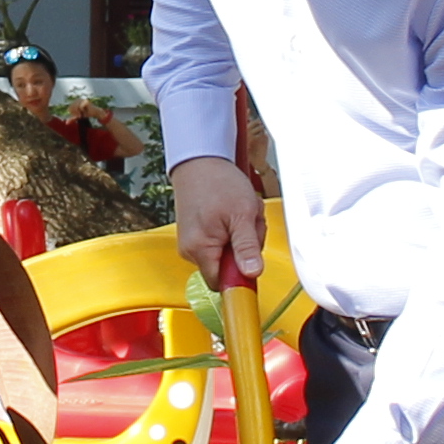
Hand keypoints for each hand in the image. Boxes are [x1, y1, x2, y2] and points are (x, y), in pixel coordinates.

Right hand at [171, 155, 265, 293]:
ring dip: (241, 237)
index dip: (240, 275)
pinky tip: (232, 213)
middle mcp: (190, 251)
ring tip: (239, 214)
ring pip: (226, 254)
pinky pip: (219, 243)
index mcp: (200, 249)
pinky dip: (232, 230)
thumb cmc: (219, 182)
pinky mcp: (195, 234)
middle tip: (248, 224)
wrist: (200, 160)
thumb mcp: (242, 214)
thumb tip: (252, 274)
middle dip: (244, 249)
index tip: (251, 258)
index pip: (223, 284)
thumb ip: (247, 247)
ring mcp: (191, 243)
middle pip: (227, 268)